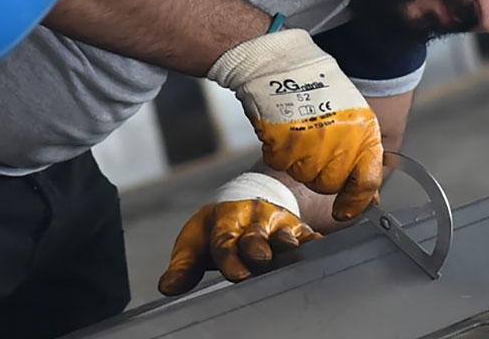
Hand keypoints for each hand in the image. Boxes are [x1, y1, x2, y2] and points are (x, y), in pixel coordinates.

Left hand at [158, 194, 318, 295]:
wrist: (243, 201)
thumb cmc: (216, 230)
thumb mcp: (195, 243)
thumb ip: (183, 267)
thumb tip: (167, 288)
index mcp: (224, 221)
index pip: (225, 240)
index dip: (230, 257)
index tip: (235, 273)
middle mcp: (253, 220)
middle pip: (256, 235)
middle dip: (258, 246)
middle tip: (260, 259)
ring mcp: (278, 224)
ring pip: (285, 235)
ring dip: (287, 244)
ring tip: (291, 253)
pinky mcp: (300, 230)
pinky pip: (311, 237)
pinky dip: (316, 245)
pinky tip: (321, 254)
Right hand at [208, 29, 383, 219]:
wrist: (280, 62)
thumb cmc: (316, 82)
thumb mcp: (352, 114)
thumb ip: (361, 153)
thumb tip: (367, 193)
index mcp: (363, 131)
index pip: (366, 181)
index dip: (355, 202)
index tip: (345, 210)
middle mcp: (339, 140)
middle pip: (330, 184)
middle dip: (322, 175)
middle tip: (313, 150)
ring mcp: (310, 143)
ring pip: (304, 176)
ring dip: (299, 163)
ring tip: (298, 133)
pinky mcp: (282, 143)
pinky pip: (280, 163)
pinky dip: (278, 152)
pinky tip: (282, 131)